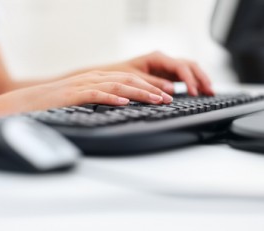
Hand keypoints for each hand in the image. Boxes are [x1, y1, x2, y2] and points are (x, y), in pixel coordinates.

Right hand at [0, 71, 172, 122]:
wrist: (29, 102)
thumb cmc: (56, 103)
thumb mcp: (82, 98)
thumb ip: (101, 99)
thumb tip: (122, 106)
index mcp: (96, 78)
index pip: (127, 80)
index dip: (147, 86)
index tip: (163, 94)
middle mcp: (93, 78)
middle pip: (127, 81)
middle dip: (150, 89)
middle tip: (168, 97)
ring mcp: (83, 85)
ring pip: (117, 86)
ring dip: (138, 93)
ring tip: (155, 100)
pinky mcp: (73, 95)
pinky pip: (96, 95)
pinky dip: (111, 98)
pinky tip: (124, 102)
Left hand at [97, 51, 213, 95]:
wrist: (111, 75)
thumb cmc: (119, 74)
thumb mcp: (135, 79)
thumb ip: (153, 84)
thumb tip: (172, 91)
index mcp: (157, 57)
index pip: (180, 66)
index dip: (189, 79)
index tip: (194, 92)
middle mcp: (164, 60)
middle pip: (190, 65)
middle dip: (201, 77)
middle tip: (210, 91)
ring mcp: (166, 67)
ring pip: (189, 70)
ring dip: (200, 80)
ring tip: (210, 92)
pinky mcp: (166, 74)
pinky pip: (183, 77)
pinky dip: (192, 83)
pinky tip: (199, 91)